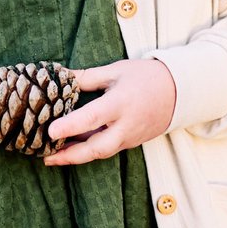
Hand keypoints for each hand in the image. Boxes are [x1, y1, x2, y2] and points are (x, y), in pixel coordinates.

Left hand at [43, 57, 175, 165]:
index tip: (50, 130)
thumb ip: (86, 77)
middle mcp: (126, 125)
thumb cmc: (146, 76)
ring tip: (51, 156)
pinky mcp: (131, 143)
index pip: (93, 117)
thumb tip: (60, 76)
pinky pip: (107, 149)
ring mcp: (130, 137)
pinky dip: (88, 150)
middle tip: (45, 156)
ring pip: (101, 152)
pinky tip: (70, 148)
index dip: (71, 125)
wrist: (180, 91)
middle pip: (97, 148)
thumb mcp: (116, 70)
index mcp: (121, 102)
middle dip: (70, 156)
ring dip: (76, 156)